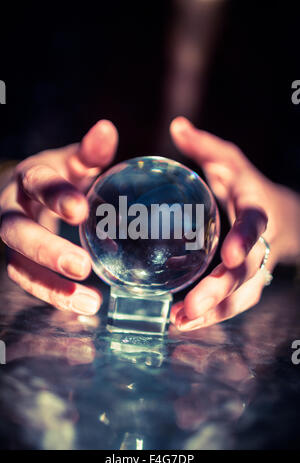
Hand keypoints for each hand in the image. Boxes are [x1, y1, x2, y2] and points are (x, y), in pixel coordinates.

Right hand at [0, 120, 117, 314]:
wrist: (32, 195)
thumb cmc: (60, 176)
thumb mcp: (73, 161)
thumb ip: (89, 152)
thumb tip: (107, 129)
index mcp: (29, 179)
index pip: (37, 184)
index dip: (56, 196)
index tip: (80, 210)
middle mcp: (12, 209)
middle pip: (16, 233)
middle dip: (46, 250)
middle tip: (81, 266)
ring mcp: (13, 240)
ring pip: (18, 266)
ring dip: (51, 287)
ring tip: (90, 304)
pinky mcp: (19, 262)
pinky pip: (29, 282)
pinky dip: (54, 297)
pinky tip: (83, 307)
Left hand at [169, 117, 299, 330]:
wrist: (278, 215)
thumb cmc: (247, 185)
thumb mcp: (230, 162)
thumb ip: (206, 146)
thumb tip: (177, 125)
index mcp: (258, 211)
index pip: (255, 225)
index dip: (245, 240)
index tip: (230, 255)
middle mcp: (261, 244)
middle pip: (247, 271)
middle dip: (220, 291)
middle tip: (187, 309)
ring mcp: (256, 267)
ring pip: (243, 296)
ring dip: (214, 313)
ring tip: (179, 323)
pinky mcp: (247, 282)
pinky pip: (234, 303)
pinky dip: (212, 316)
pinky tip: (183, 322)